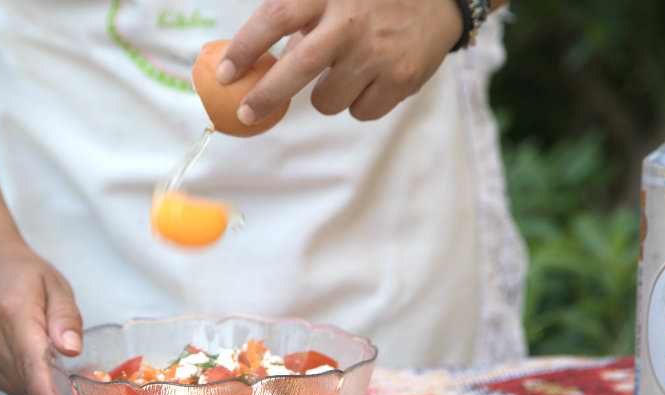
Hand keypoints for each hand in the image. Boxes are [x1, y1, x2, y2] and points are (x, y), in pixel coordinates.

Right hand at [0, 240, 81, 394]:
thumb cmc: (22, 274)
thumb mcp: (56, 285)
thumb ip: (66, 318)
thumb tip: (72, 351)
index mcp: (14, 317)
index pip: (32, 367)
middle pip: (29, 385)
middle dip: (57, 394)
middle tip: (80, 385)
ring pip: (19, 392)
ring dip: (42, 390)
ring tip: (55, 368)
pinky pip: (10, 388)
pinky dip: (28, 385)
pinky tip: (35, 367)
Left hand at [217, 0, 463, 122]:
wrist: (440, 1)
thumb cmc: (370, 1)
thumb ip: (298, 21)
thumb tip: (249, 66)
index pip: (275, 18)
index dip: (245, 48)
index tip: (224, 74)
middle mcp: (352, 21)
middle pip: (298, 66)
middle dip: (266, 95)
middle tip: (246, 113)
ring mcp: (378, 52)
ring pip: (326, 100)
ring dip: (325, 96)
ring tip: (345, 72)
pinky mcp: (400, 79)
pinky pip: (359, 112)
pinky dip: (358, 103)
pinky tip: (373, 78)